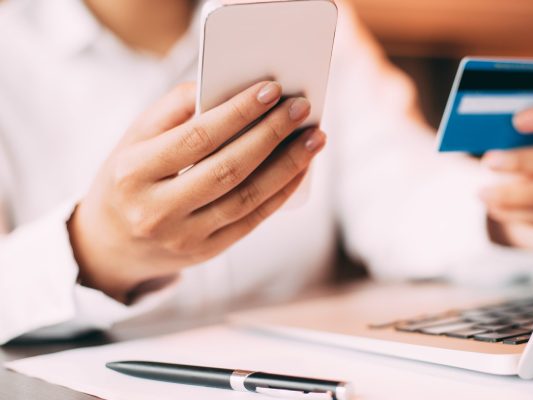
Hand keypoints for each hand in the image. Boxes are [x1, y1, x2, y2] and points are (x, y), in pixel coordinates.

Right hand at [68, 81, 325, 301]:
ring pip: (247, 198)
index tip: (272, 89)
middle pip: (228, 169)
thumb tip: (226, 87)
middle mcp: (157, 210)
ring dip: (288, 165)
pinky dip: (282, 192)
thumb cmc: (128, 178)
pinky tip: (301, 168)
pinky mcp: (207, 252)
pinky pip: (253, 219)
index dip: (238, 113)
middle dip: (271, 135)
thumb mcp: (133, 140)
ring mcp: (184, 237)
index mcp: (133, 172)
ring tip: (315, 137)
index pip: (197, 138)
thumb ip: (172, 110)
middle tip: (302, 108)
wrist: (110, 245)